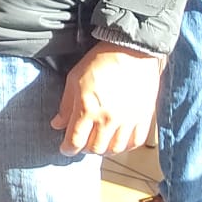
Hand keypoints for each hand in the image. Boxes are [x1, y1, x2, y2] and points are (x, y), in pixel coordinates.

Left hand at [52, 41, 161, 155]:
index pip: (75, 141)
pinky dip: (125, 146)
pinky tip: (118, 141)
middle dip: (84, 149)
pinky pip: (135, 142)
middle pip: (95, 149)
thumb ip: (66, 105)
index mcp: (88, 109)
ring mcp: (128, 120)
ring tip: (98, 142)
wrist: (131, 51)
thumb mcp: (74, 80)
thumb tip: (57, 124)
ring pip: (114, 149)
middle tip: (81, 143)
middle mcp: (108, 119)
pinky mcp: (144, 118)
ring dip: (104, 150)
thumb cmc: (100, 62)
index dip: (68, 148)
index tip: (65, 148)